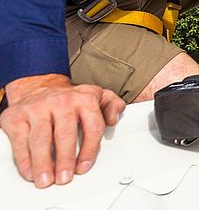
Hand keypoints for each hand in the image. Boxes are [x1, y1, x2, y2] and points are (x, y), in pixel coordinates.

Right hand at [0, 74, 124, 187]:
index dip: (89, 150)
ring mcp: (37, 108)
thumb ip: (112, 105)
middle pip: (65, 135)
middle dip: (65, 160)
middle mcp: (61, 102)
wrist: (38, 86)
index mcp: (84, 99)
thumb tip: (114, 117)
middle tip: (64, 177)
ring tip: (46, 179)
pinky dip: (24, 159)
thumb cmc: (70, 99)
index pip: (92, 127)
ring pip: (41, 139)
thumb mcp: (97, 95)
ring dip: (43, 163)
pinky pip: (20, 140)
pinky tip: (30, 171)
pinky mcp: (16, 116)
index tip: (84, 167)